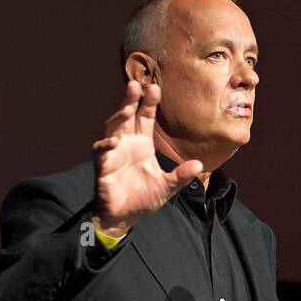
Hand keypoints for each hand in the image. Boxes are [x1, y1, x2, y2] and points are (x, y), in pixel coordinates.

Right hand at [91, 81, 203, 236]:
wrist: (124, 216)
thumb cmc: (143, 198)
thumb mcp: (167, 187)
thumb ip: (181, 176)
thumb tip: (199, 164)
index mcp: (143, 144)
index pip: (145, 118)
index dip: (149, 104)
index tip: (155, 89)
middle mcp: (127, 143)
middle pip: (127, 116)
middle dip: (130, 100)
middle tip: (136, 84)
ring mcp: (113, 153)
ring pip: (112, 128)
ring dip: (118, 118)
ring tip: (126, 110)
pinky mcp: (103, 165)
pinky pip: (101, 151)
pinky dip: (106, 145)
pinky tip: (114, 142)